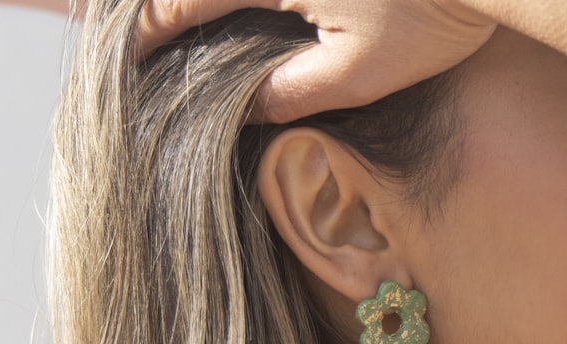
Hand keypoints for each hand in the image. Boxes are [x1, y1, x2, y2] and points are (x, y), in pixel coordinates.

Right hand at [137, 0, 495, 121]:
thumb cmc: (437, 14)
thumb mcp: (360, 73)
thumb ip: (291, 92)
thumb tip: (244, 110)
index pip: (179, 4)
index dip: (147, 36)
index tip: (129, 64)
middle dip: (161, 8)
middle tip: (140, 41)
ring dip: (201, 2)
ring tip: (189, 30)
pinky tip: (252, 12)